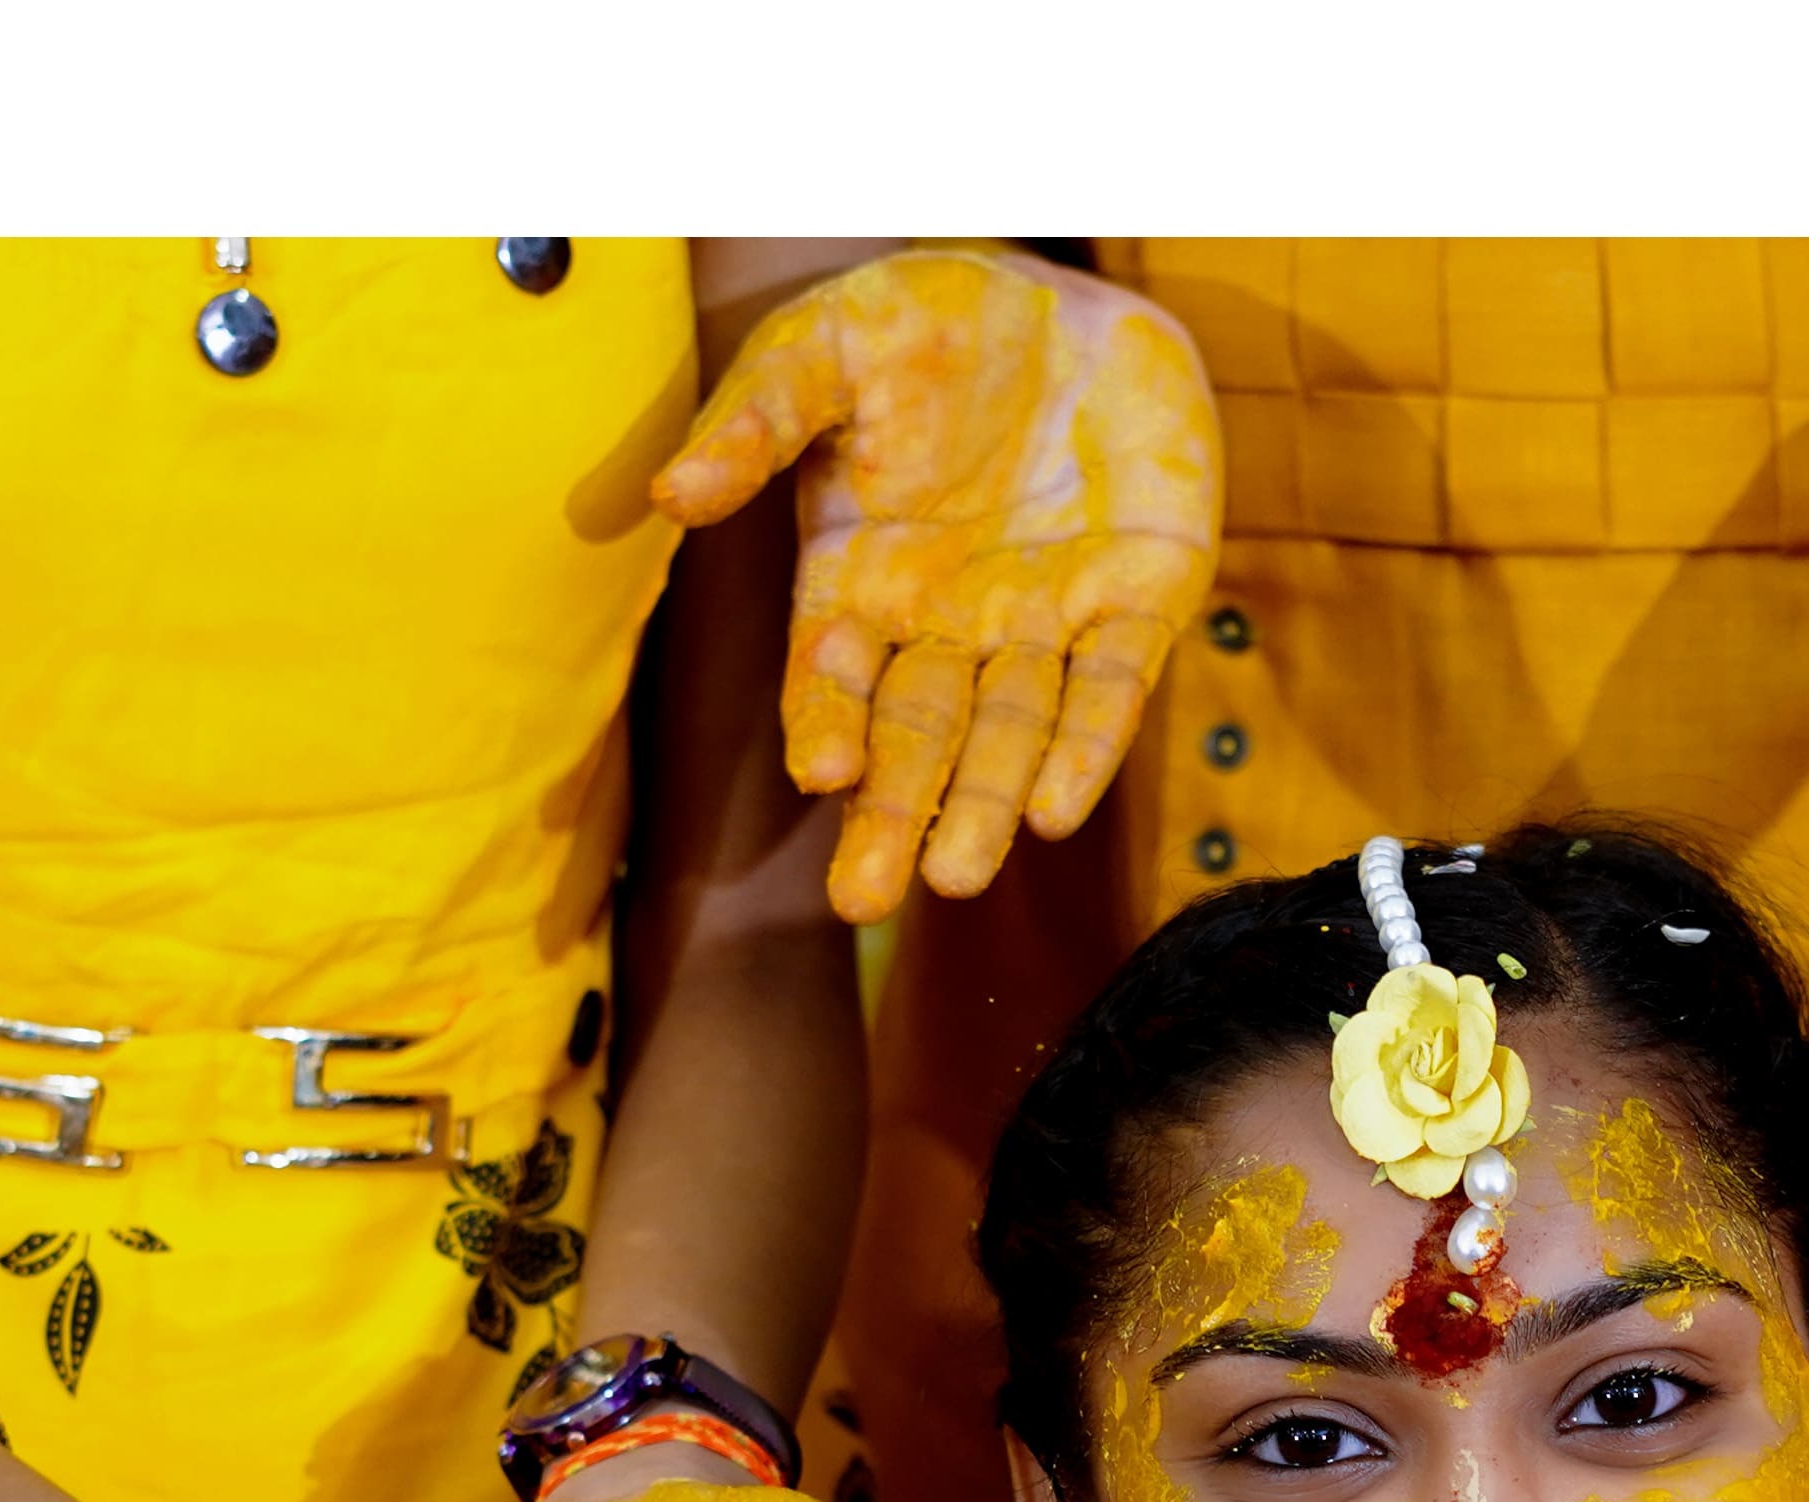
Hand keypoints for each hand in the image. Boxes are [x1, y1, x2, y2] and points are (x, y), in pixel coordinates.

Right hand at [655, 248, 1220, 921]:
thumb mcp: (825, 348)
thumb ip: (757, 422)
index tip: (821, 774)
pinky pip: (1111, 689)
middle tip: (867, 900)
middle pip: (915, 735)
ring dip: (986, 805)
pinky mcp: (1138, 603)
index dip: (825, 723)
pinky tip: (1059, 808)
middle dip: (894, 813)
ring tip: (962, 875)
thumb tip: (669, 493)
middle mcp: (947, 621)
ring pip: (1012, 732)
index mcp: (860, 577)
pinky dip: (1087, 747)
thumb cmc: (927, 323)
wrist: (1072, 294)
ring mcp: (1043, 618)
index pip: (831, 674)